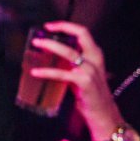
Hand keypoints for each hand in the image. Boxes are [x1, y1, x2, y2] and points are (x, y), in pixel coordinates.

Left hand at [30, 21, 122, 138]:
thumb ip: (70, 65)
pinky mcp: (85, 82)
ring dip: (50, 46)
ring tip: (36, 45)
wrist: (103, 114)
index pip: (83, 33)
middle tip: (42, 32)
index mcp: (95, 55)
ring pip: (69, 52)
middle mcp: (95, 59)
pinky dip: (47, 72)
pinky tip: (35, 72)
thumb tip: (47, 58)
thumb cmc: (89, 95)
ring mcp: (91, 70)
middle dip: (61, 29)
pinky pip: (62, 74)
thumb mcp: (82, 75)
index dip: (66, 26)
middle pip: (81, 35)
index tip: (49, 26)